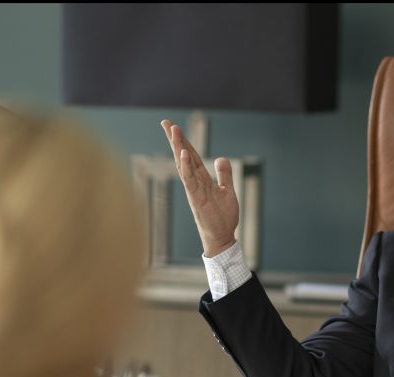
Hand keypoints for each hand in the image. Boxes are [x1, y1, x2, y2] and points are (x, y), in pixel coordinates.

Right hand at [160, 119, 238, 256]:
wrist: (222, 237)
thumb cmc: (223, 217)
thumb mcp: (227, 191)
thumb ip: (224, 175)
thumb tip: (221, 158)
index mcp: (202, 179)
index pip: (192, 156)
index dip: (184, 141)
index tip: (174, 126)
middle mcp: (195, 182)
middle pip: (183, 156)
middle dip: (175, 139)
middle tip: (165, 122)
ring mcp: (194, 190)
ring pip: (184, 165)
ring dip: (178, 147)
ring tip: (173, 131)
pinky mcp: (196, 199)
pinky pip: (189, 180)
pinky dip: (186, 167)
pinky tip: (182, 154)